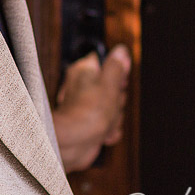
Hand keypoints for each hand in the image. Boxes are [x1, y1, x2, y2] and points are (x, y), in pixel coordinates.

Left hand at [51, 44, 130, 172]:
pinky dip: (109, 130)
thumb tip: (120, 51)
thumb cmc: (89, 112)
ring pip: (113, 108)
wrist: (74, 143)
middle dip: (118, 101)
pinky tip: (104, 134)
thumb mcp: (109, 83)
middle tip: (112, 105)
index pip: (108, 63)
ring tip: (106, 122)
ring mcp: (85, 106)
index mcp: (84, 71)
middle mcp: (82, 87)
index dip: (118, 75)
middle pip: (114, 88)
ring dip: (115, 118)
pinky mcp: (88, 123)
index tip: (120, 84)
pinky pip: (107, 124)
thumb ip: (115, 66)